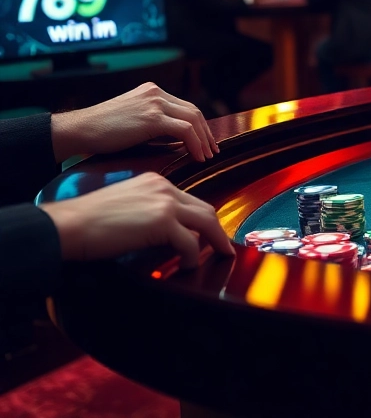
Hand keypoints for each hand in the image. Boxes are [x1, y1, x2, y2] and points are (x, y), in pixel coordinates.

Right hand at [39, 173, 232, 268]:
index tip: (209, 234)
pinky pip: (191, 243)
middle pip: (205, 209)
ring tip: (218, 257)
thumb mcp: (127, 207)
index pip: (189, 201)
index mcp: (155, 182)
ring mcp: (165, 203)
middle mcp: (164, 188)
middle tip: (223, 248)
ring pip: (206, 222)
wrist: (69, 224)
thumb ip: (150, 212)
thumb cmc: (88, 221)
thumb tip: (168, 235)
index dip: (202, 220)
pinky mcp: (163, 222)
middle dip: (217, 231)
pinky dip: (193, 257)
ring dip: (215, 243)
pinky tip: (188, 266)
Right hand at [51, 83, 217, 162]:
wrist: (78, 130)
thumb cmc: (100, 131)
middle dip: (206, 132)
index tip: (205, 142)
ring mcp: (154, 103)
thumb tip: (177, 139)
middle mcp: (155, 93)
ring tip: (207, 156)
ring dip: (204, 140)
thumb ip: (153, 122)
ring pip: (193, 119)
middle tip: (212, 150)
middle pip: (194, 111)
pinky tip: (196, 157)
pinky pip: (185, 130)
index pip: (185, 106)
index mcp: (151, 91)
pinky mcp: (152, 118)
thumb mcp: (132, 119)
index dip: (199, 125)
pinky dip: (195, 144)